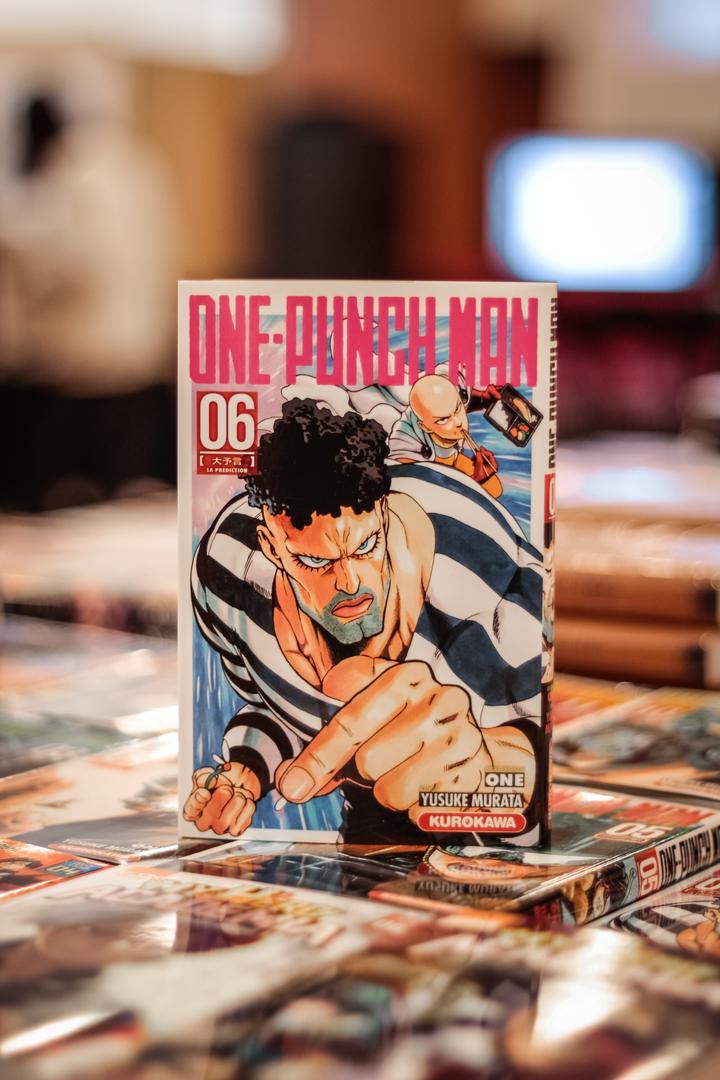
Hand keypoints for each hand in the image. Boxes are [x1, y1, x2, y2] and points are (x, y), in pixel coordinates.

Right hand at [183, 762, 259, 835]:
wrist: (241, 782)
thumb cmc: (221, 780)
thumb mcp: (207, 774)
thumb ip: (203, 777)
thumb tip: (209, 783)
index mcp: (193, 810)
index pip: (190, 812)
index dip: (197, 803)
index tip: (205, 792)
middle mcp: (204, 823)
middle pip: (210, 816)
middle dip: (222, 796)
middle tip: (227, 788)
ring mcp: (220, 828)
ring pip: (230, 813)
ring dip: (238, 797)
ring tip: (237, 793)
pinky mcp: (236, 830)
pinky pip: (246, 814)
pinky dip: (248, 803)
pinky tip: (244, 801)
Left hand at [275, 661, 534, 822]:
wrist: (480, 751)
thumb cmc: (412, 731)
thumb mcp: (375, 716)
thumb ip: (332, 742)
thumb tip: (291, 779)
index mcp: (407, 677)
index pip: (350, 719)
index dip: (318, 755)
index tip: (293, 784)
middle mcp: (438, 700)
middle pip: (366, 760)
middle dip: (364, 772)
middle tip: (382, 763)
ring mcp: (460, 737)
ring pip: (390, 790)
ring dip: (390, 792)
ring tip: (410, 773)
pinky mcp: (473, 775)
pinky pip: (417, 810)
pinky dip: (415, 807)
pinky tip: (430, 787)